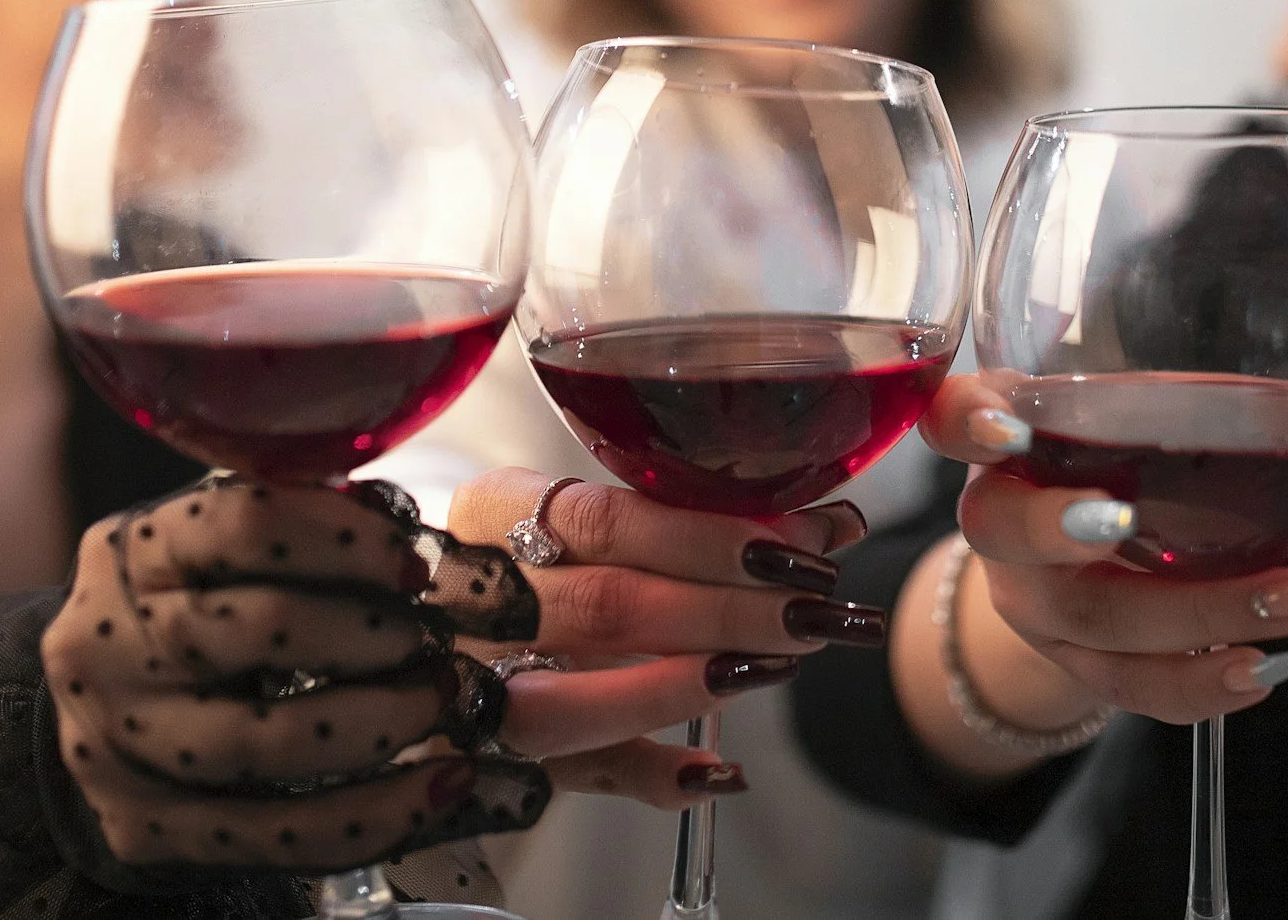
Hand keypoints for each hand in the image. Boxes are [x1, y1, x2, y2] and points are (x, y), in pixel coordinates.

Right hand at [45, 478, 546, 869]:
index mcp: (134, 553)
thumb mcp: (218, 548)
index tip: (410, 565)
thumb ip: (299, 526)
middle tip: (427, 640)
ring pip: (267, 742)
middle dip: (367, 634)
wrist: (103, 707)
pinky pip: (279, 832)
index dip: (346, 540)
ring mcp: (119, 743)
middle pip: (258, 628)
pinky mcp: (147, 827)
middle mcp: (110, 644)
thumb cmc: (186, 607)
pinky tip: (437, 786)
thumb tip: (395, 524)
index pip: (246, 523)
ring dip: (378, 723)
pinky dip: (374, 812)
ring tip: (436, 700)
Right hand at [449, 467, 878, 806]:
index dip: (709, 534)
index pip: (606, 517)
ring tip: (777, 663)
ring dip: (689, 685)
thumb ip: (701, 522)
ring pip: (572, 702)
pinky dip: (657, 777)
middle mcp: (469, 599)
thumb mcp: (602, 515)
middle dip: (726, 609)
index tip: (799, 541)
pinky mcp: (499, 758)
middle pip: (606, 606)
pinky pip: (579, 777)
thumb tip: (836, 524)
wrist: (450, 616)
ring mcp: (474, 685)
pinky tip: (721, 771)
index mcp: (490, 510)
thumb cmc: (550, 553)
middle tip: (813, 607)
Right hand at [892, 373, 1287, 768]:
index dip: (968, 422)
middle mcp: (1006, 516)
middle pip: (1002, 528)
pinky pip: (1125, 692)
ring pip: (1085, 625)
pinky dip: (1198, 686)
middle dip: (1063, 530)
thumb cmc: (1146, 469)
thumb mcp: (1195, 433)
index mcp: (1020, 431)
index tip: (1005, 426)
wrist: (1090, 565)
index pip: (958, 416)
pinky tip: (1263, 670)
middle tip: (1127, 527)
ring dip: (1186, 618)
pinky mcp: (1073, 667)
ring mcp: (1032, 600)